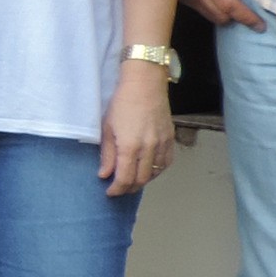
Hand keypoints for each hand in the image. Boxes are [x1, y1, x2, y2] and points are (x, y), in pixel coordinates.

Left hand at [98, 63, 175, 196]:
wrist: (145, 84)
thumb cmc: (122, 103)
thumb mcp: (107, 128)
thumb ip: (107, 154)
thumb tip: (104, 174)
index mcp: (130, 146)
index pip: (125, 178)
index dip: (116, 189)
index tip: (110, 192)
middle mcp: (148, 148)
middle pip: (141, 180)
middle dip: (129, 188)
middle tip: (119, 188)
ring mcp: (162, 144)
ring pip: (154, 173)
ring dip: (143, 180)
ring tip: (132, 179)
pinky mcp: (170, 139)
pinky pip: (166, 162)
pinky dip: (156, 170)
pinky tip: (148, 169)